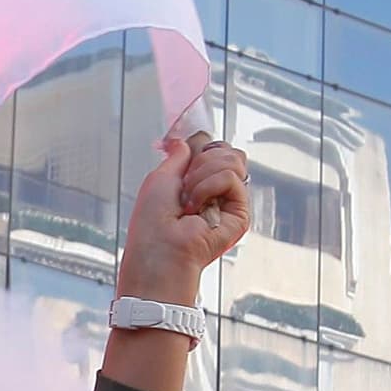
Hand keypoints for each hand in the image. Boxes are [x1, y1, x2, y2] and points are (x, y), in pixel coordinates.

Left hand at [117, 128, 250, 306]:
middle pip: (229, 152)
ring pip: (233, 160)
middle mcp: (216, 192)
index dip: (200, 149)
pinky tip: (197, 207)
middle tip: (186, 184)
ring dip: (203, 174)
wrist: (158, 249)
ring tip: (190, 199)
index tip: (184, 163)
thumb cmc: (151, 223)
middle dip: (203, 159)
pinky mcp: (239, 214)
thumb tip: (186, 140)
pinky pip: (232, 178)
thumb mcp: (159, 177)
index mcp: (197, 183)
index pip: (214, 150)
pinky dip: (209, 186)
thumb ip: (177, 155)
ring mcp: (229, 202)